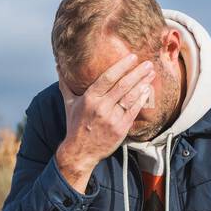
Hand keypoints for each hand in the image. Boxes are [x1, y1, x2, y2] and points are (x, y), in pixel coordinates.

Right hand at [55, 54, 154, 191]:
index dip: (122, 66)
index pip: (108, 77)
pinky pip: (134, 111)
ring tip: (151, 74)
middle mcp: (102, 107)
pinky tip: (147, 90)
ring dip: (143, 84)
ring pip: (131, 97)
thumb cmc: (75, 126)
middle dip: (137, 73)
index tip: (132, 57)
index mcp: (89, 98)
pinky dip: (141, 100)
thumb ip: (66, 84)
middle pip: (123, 86)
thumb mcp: (69, 104)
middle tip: (148, 63)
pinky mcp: (121, 129)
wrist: (80, 153)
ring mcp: (112, 119)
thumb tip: (58, 66)